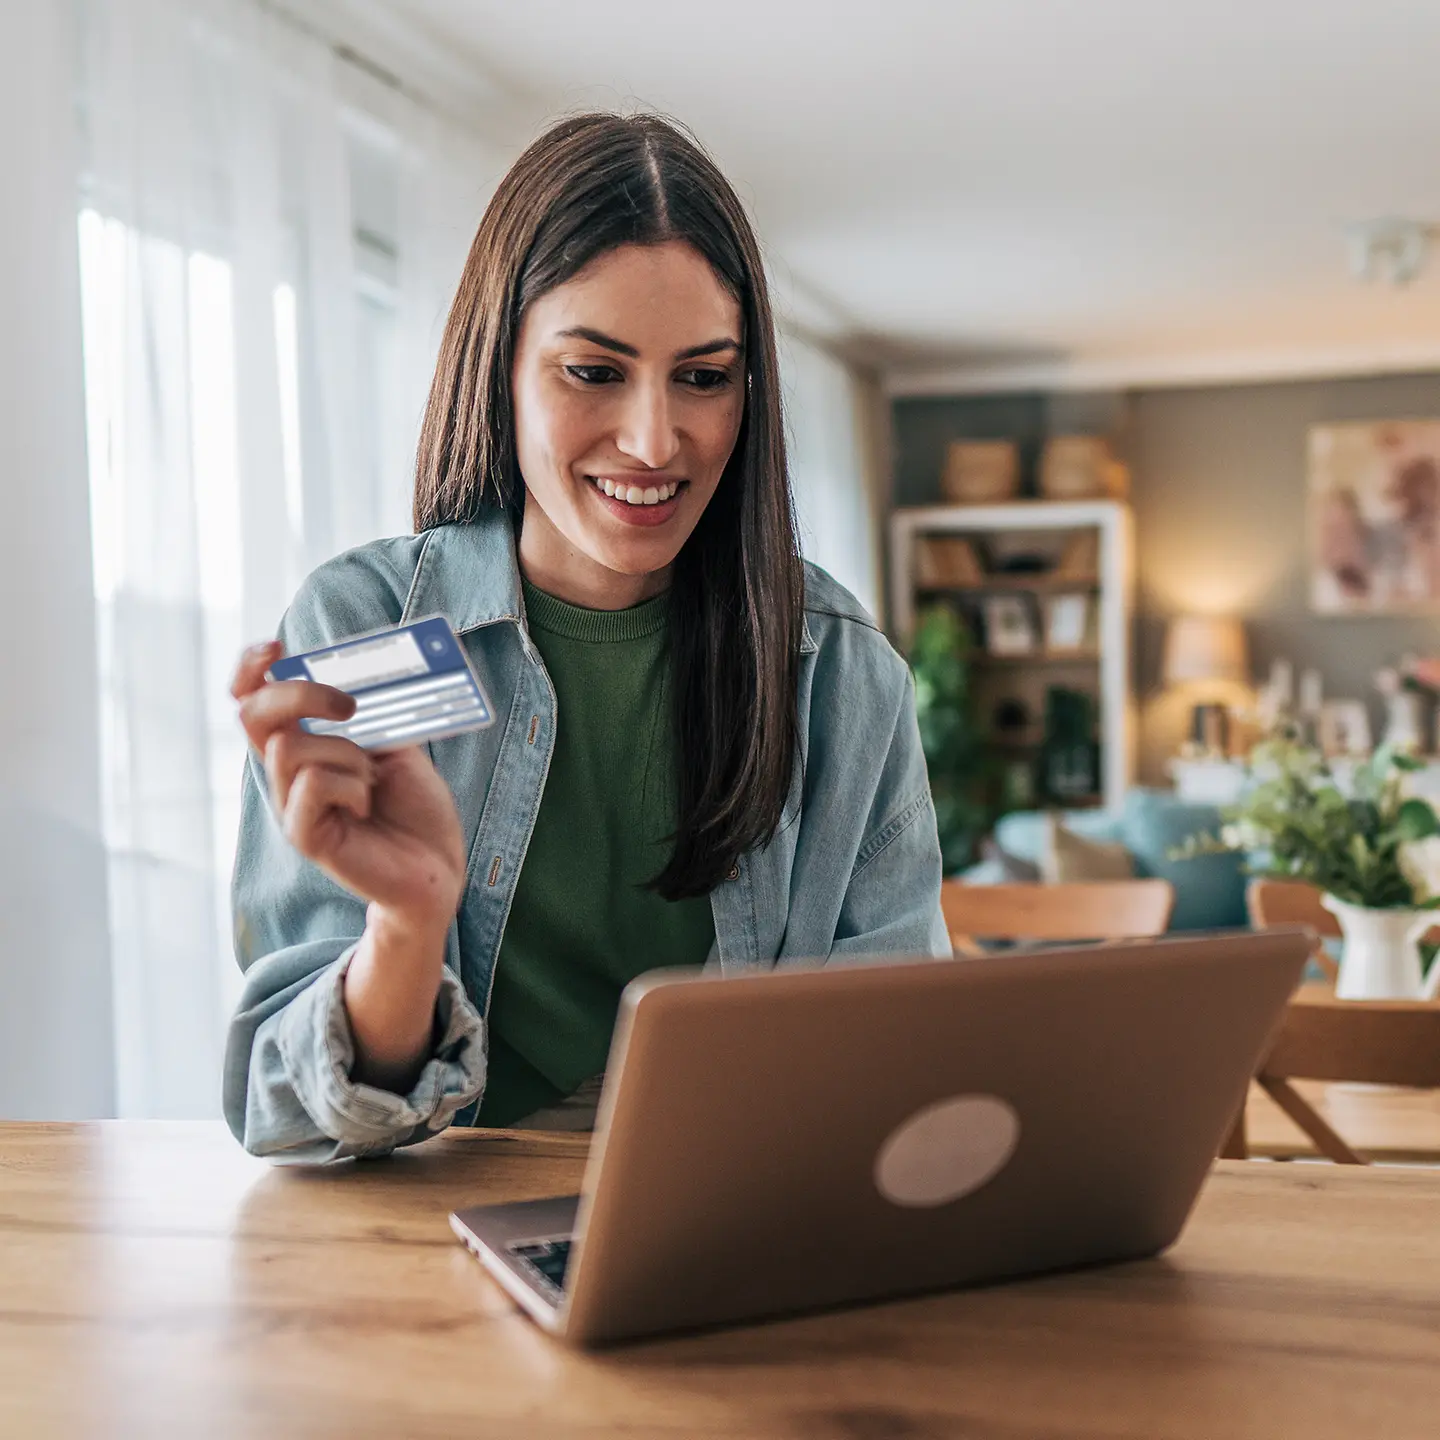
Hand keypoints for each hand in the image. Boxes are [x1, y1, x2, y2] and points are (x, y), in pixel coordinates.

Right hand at [231, 639, 467, 929]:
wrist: (436, 867)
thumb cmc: (415, 807)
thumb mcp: (395, 744)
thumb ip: (369, 714)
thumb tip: (352, 676)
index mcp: (305, 747)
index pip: (252, 701)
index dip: (251, 669)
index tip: (277, 647)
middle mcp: (286, 775)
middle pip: (253, 716)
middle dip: (299, 694)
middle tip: (349, 706)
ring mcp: (291, 806)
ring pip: (290, 749)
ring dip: (345, 753)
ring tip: (372, 780)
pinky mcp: (305, 836)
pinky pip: (312, 785)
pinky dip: (350, 785)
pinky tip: (367, 805)